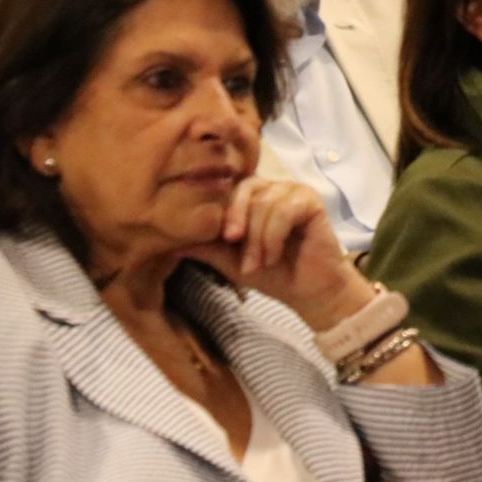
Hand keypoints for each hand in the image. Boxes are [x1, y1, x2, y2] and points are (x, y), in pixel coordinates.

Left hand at [183, 177, 374, 331]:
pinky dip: (274, 237)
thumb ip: (205, 247)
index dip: (221, 211)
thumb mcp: (230, 261)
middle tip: (233, 245)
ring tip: (258, 264)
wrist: (308, 292)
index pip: (229, 188)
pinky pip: (284, 211)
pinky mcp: (311, 201)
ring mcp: (294, 191)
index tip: (217, 238)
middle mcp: (273, 188)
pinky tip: (275, 256)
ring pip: (264, 203)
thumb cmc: (271, 274)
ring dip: (257, 238)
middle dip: (237, 220)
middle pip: (246, 189)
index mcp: (253, 197)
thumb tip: (170, 242)